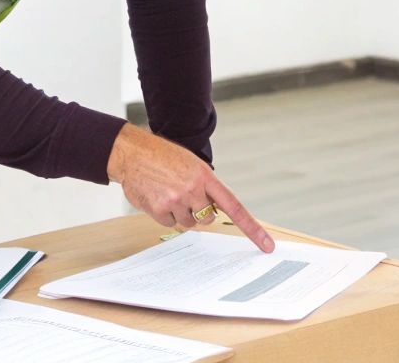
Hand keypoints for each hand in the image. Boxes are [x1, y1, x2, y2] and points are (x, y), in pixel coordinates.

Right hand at [107, 124, 273, 252]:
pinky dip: (165, 214)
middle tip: (186, 195)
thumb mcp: (191, 164)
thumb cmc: (162, 156)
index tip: (266, 245)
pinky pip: (170, 223)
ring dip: (180, 212)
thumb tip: (213, 208)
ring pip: (188, 222)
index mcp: (205, 177)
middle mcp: (193, 189)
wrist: (132, 152)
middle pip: (208, 218)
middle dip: (200, 211)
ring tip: (167, 191)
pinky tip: (157, 196)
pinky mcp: (159, 210)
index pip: (234, 207)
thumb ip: (205, 185)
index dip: (252, 228)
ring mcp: (176, 201)